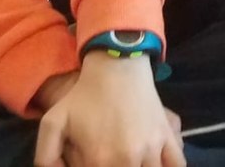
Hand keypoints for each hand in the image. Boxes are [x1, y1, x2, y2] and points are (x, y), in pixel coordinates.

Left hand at [34, 52, 183, 166]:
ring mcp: (152, 147)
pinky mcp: (168, 136)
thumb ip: (46, 157)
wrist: (116, 67)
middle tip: (110, 160)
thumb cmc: (82, 96)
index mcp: (100, 159)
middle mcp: (129, 158)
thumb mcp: (51, 123)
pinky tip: (156, 165)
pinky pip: (177, 164)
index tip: (93, 161)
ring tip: (132, 162)